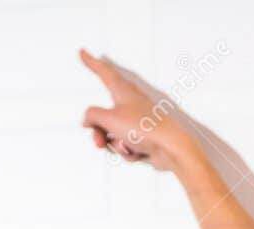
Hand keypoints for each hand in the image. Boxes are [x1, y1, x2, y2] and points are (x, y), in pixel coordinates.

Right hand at [78, 47, 194, 171]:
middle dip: (98, 131)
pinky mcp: (141, 138)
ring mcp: (135, 121)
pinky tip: (139, 151)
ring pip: (111, 133)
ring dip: (112, 143)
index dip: (91, 63)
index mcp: (123, 91)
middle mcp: (129, 103)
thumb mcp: (109, 120)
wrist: (170, 149)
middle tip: (98, 142)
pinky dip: (127, 150)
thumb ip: (92, 116)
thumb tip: (87, 121)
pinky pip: (123, 145)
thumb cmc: (143, 129)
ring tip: (123, 147)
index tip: (83, 52)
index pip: (104, 72)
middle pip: (102, 115)